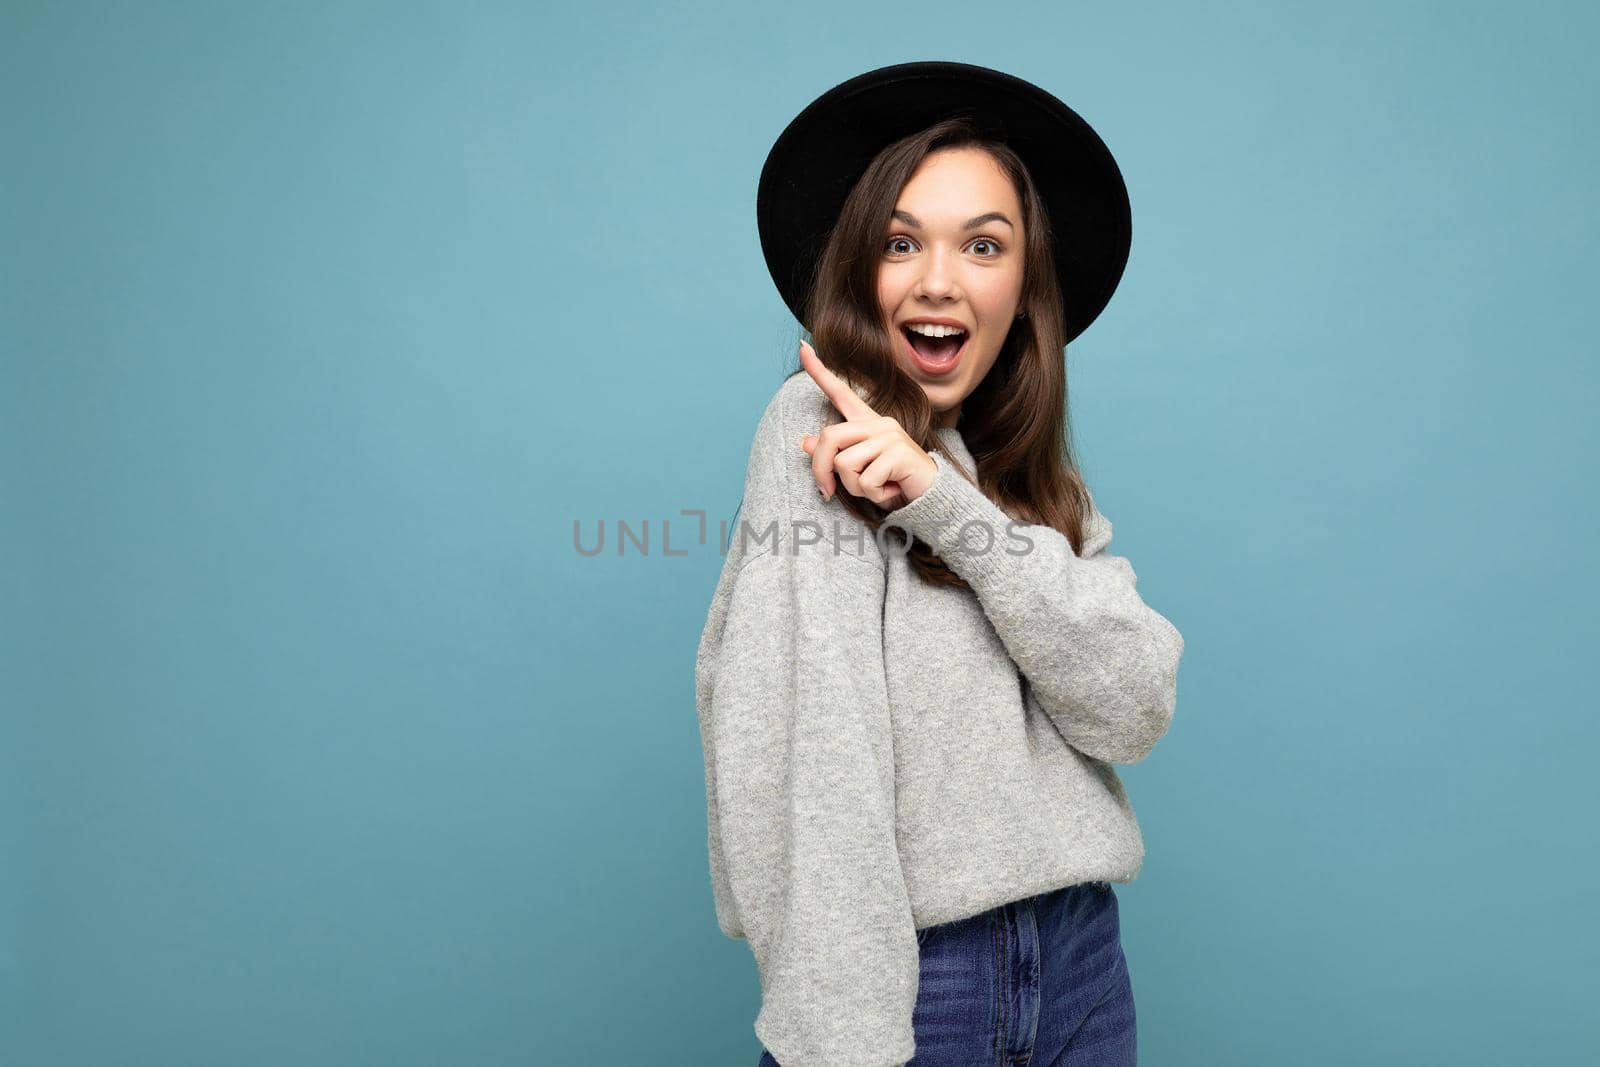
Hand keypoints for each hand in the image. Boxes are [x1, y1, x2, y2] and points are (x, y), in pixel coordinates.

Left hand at [797, 339, 937, 509]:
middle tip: (828, 492)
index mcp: (868, 422)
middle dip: (821, 471)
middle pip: (828, 437)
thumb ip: (834, 454)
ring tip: (876, 488)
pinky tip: (890, 490)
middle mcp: (879, 423)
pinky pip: (865, 480)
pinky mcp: (899, 453)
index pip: (840, 392)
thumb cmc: (892, 482)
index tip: (802, 347)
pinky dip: (873, 495)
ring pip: (844, 463)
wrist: (929, 496)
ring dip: (854, 487)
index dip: (819, 371)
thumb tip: (804, 442)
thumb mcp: (859, 470)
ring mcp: (890, 435)